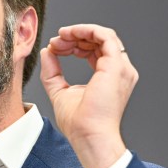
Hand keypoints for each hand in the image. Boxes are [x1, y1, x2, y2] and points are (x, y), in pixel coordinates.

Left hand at [39, 24, 138, 167]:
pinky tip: (69, 34)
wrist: (89, 136)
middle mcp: (119, 70)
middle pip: (99, 41)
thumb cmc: (79, 124)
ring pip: (103, 35)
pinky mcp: (116, 65)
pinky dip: (86, 30)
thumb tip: (47, 52)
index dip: (74, 45)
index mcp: (110, 77)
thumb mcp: (59, 91)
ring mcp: (120, 67)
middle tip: (55, 42)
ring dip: (79, 32)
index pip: (95, 51)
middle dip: (74, 37)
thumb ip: (53, 72)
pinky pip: (104, 35)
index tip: (54, 48)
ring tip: (60, 37)